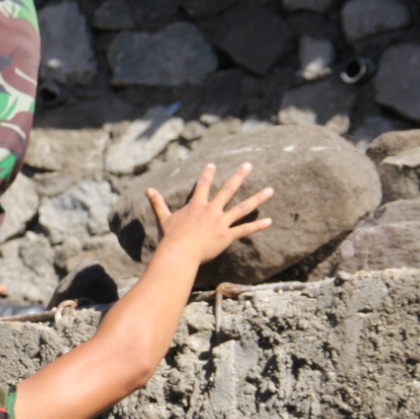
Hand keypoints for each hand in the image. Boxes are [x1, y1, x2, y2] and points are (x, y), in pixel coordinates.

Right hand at [146, 163, 272, 265]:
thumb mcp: (163, 218)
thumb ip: (157, 203)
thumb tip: (148, 190)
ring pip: (242, 208)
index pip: (203, 185)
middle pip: (228, 190)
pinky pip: (244, 230)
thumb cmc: (170, 238)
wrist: (178, 253)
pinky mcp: (226, 236)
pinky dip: (257, 226)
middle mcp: (211, 211)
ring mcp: (220, 223)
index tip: (212, 165)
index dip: (207, 174)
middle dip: (239, 176)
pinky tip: (269, 221)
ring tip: (271, 190)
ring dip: (257, 198)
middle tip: (249, 165)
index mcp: (196, 206)